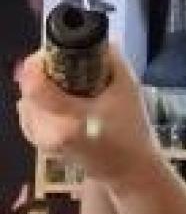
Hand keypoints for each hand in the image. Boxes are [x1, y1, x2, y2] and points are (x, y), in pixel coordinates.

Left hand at [14, 48, 157, 184]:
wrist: (130, 171)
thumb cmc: (133, 133)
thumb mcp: (129, 92)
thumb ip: (113, 61)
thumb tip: (99, 42)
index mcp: (70, 120)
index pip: (34, 81)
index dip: (40, 61)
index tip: (56, 55)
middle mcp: (49, 132)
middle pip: (28, 88)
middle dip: (43, 73)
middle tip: (63, 70)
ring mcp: (42, 140)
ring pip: (25, 100)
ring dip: (39, 89)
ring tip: (63, 89)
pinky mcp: (39, 145)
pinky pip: (26, 115)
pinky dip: (36, 104)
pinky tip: (55, 104)